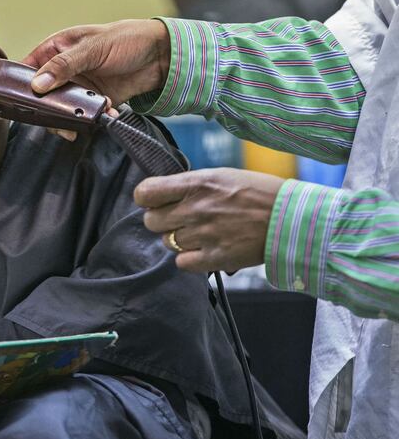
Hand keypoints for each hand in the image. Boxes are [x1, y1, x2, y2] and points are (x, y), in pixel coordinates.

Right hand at [22, 19, 170, 105]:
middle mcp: (64, 70)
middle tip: (56, 117)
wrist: (160, 57)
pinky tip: (105, 112)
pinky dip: (91, 119)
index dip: (23, 84)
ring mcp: (78, 87)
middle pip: (42, 95)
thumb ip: (64, 66)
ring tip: (83, 118)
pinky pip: (83, 116)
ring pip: (61, 109)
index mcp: (57, 49)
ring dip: (70, 117)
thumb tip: (38, 84)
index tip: (25, 99)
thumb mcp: (92, 48)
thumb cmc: (127, 39)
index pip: (29, 68)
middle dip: (47, 108)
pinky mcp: (93, 101)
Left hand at [134, 168, 284, 271]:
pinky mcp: (215, 258)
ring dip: (178, 239)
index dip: (147, 198)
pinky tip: (205, 249)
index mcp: (198, 183)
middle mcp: (197, 208)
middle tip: (179, 219)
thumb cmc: (259, 193)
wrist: (292, 219)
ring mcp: (205, 235)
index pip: (146, 193)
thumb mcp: (222, 176)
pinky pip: (182, 262)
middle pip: (151, 221)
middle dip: (161, 220)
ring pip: (167, 242)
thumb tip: (164, 194)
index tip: (155, 200)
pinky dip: (189, 258)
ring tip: (200, 233)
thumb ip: (191, 185)